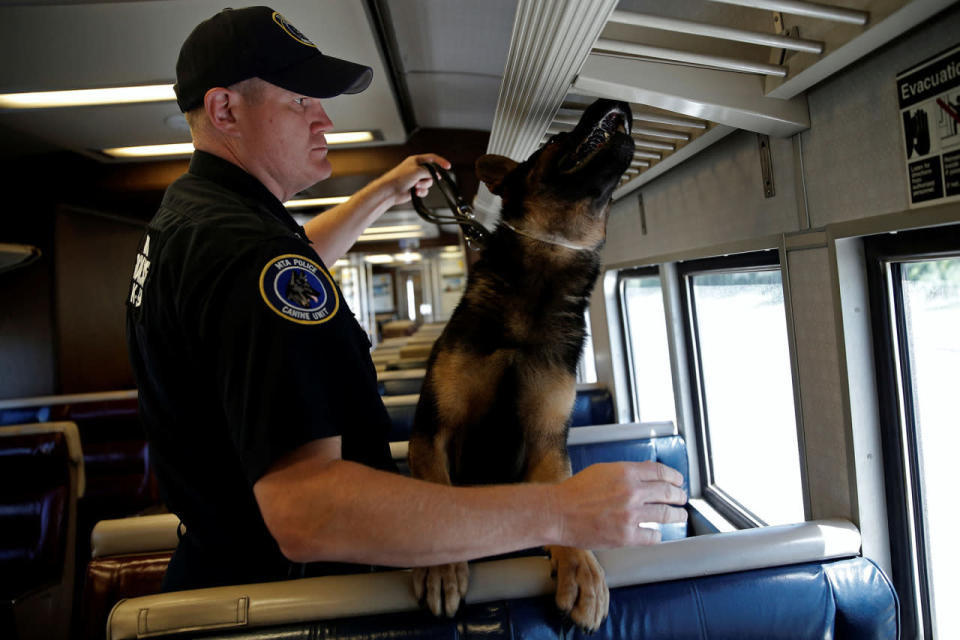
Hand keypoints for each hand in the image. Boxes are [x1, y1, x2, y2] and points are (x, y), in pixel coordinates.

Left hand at [376, 153, 451, 205]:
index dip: (441, 162)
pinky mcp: (415, 188)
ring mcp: (416, 179)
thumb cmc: (399, 178)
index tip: (448, 166)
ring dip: (424, 185)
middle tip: (422, 179)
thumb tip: (436, 175)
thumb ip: (429, 171)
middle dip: (428, 178)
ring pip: (429, 182)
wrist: (390, 191)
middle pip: (432, 172)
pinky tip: (415, 192)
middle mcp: (416, 169)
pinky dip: (421, 191)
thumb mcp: (417, 171)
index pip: (432, 158)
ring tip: (415, 186)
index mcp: (416, 160)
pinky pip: (425, 190)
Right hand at [554, 461, 687, 548]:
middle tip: (682, 498)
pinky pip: (653, 535)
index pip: (660, 472)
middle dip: (679, 496)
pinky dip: (657, 534)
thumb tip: (645, 474)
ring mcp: (631, 515)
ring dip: (677, 515)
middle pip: (668, 492)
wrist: (559, 513)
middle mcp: (632, 492)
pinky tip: (657, 533)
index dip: (674, 476)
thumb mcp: (602, 471)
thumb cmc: (575, 492)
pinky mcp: (627, 535)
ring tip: (680, 516)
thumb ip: (625, 472)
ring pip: (666, 514)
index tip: (678, 481)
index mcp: (626, 473)